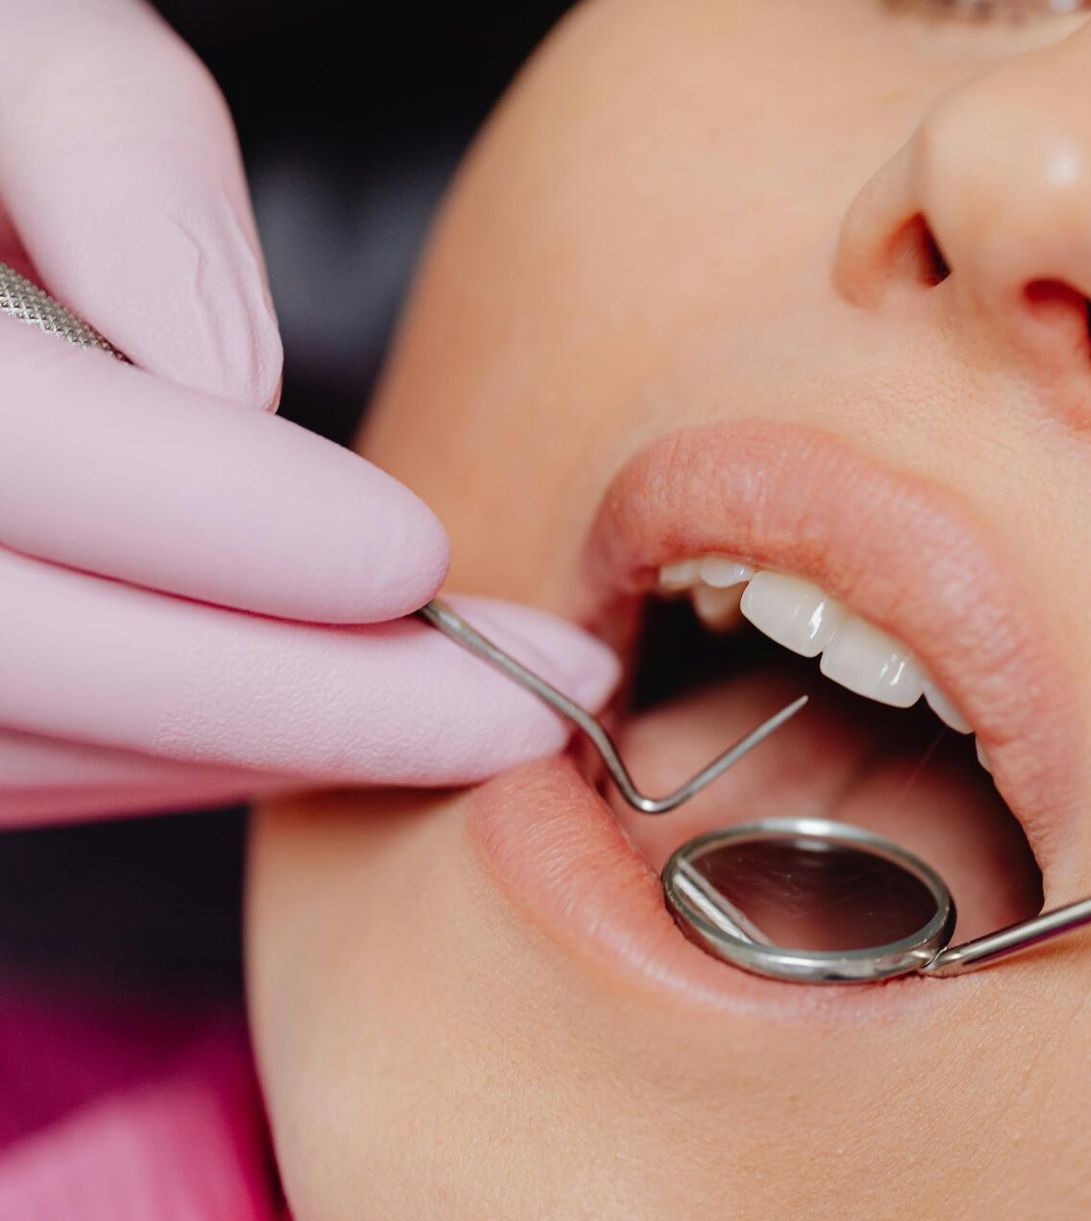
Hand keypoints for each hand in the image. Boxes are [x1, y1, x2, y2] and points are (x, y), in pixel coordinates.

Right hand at [0, 0, 616, 825]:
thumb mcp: (23, 44)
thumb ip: (115, 163)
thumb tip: (230, 382)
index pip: (21, 451)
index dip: (227, 525)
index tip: (420, 553)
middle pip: (29, 652)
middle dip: (301, 696)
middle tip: (524, 698)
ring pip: (21, 746)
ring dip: (259, 749)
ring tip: (458, 716)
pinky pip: (11, 765)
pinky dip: (175, 760)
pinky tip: (319, 715)